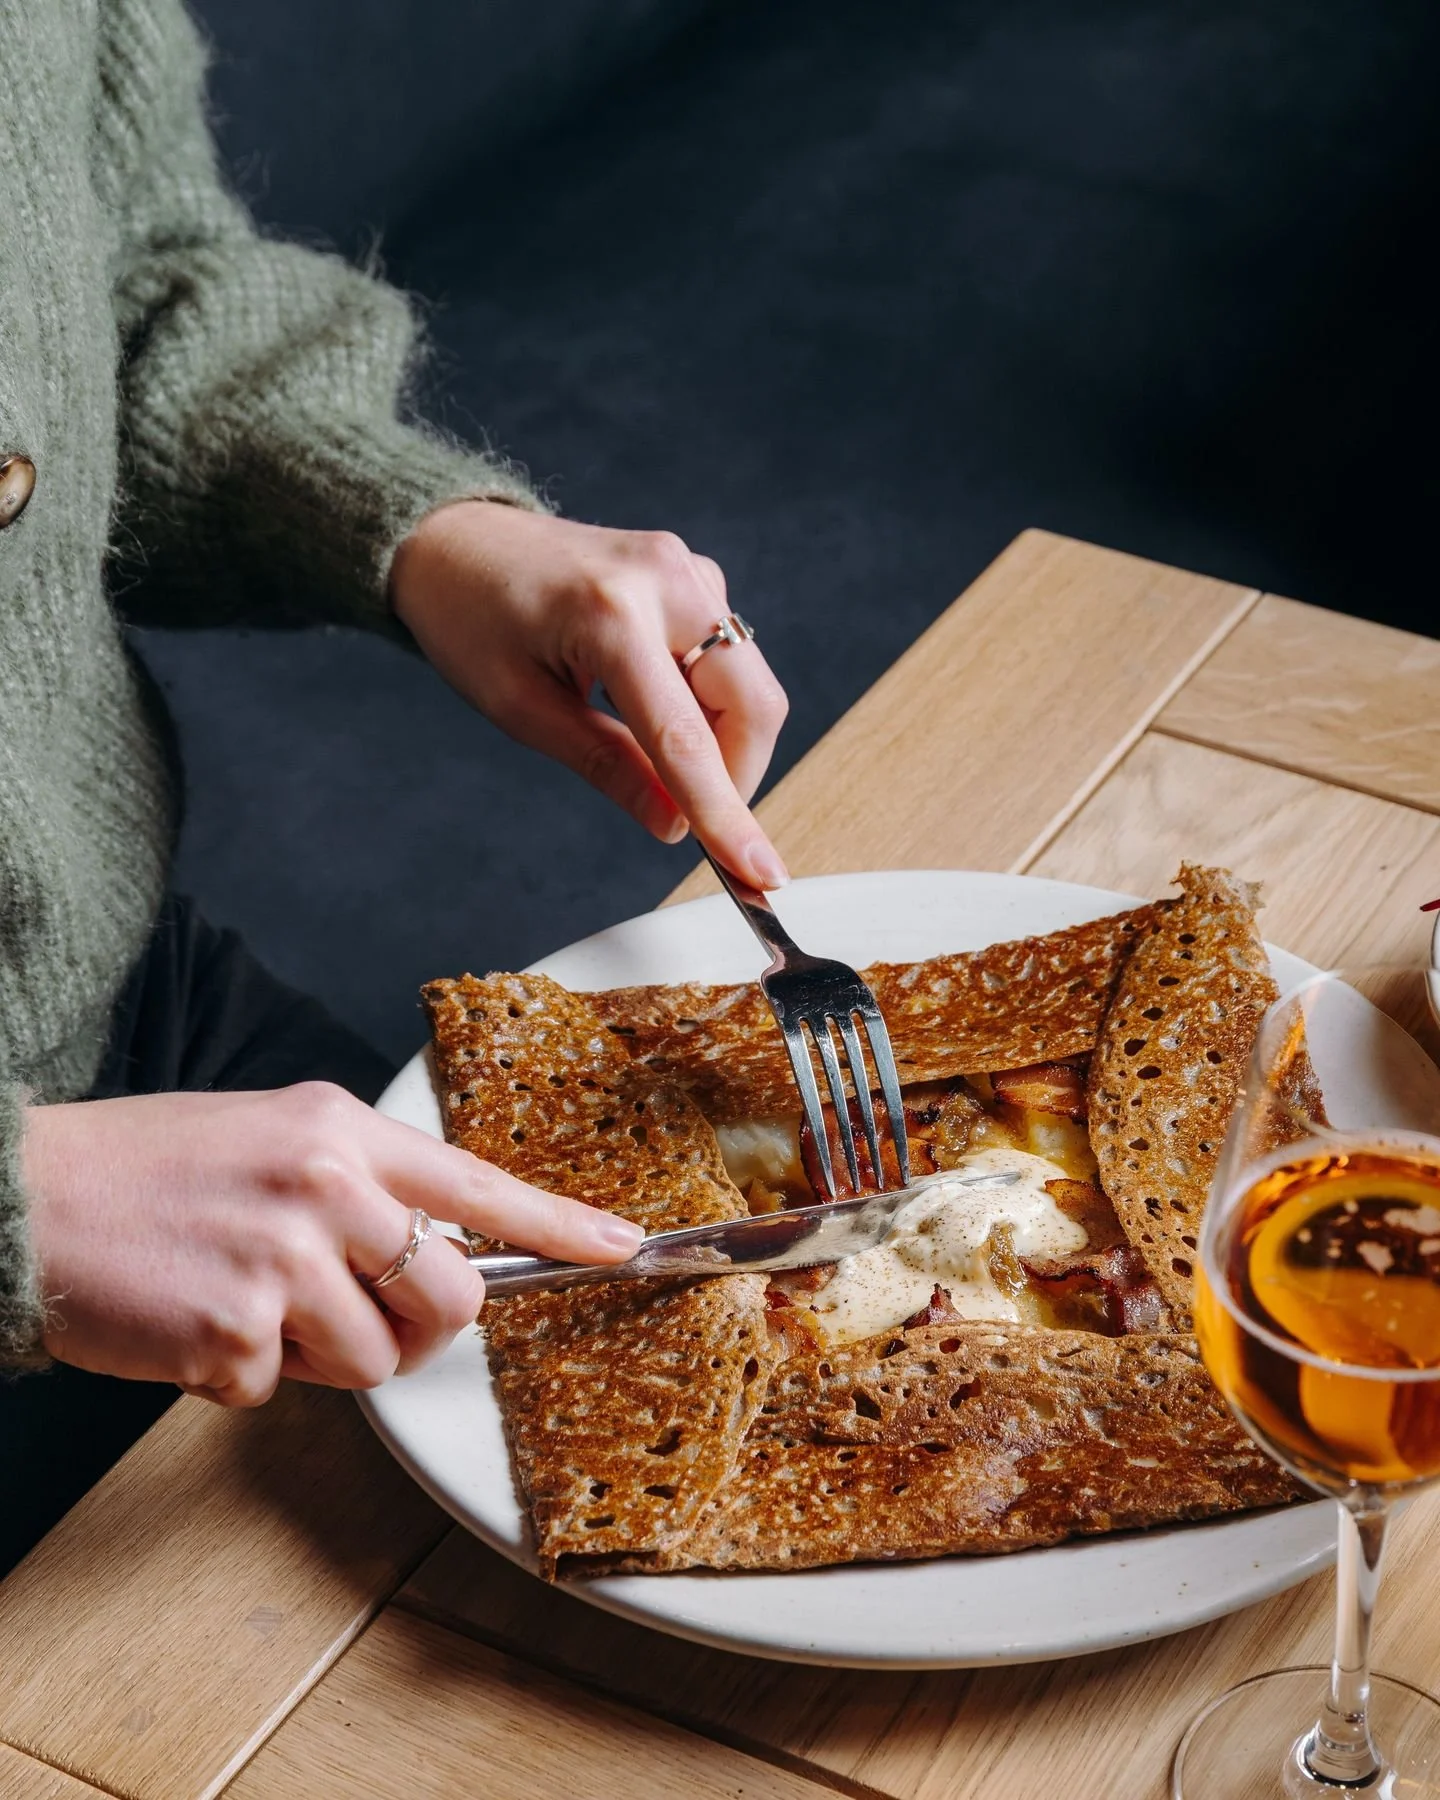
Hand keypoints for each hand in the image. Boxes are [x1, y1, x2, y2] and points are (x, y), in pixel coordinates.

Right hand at [23, 1084, 642, 1405]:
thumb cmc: (149, 1171)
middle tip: (358, 1320)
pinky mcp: (235, 1331)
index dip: (559, 1223)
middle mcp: (324, 1185)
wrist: (26, 1197)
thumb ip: (355, 1186)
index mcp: (336, 1130)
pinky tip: (195, 1324)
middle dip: (420, 1330)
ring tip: (248, 1306)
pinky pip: (282, 1390)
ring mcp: (281, 1259)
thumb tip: (427, 1254)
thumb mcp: (271, 1141)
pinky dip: (241, 1376)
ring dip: (320, 1358)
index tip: (621, 1245)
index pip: (475, 1180)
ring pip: (376, 1361)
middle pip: (451, 1295)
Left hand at [389, 502, 789, 890]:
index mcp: (611, 615)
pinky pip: (730, 658)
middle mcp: (666, 580)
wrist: (456, 541)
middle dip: (736, 775)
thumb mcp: (523, 709)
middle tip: (687, 814)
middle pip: (754, 704)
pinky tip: (651, 706)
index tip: (758, 871)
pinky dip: (708, 703)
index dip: (726, 813)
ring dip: (721, 740)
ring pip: (750, 685)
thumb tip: (673, 823)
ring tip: (650, 751)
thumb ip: (608, 766)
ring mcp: (687, 569)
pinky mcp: (694, 574)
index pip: (687, 737)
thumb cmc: (472, 619)